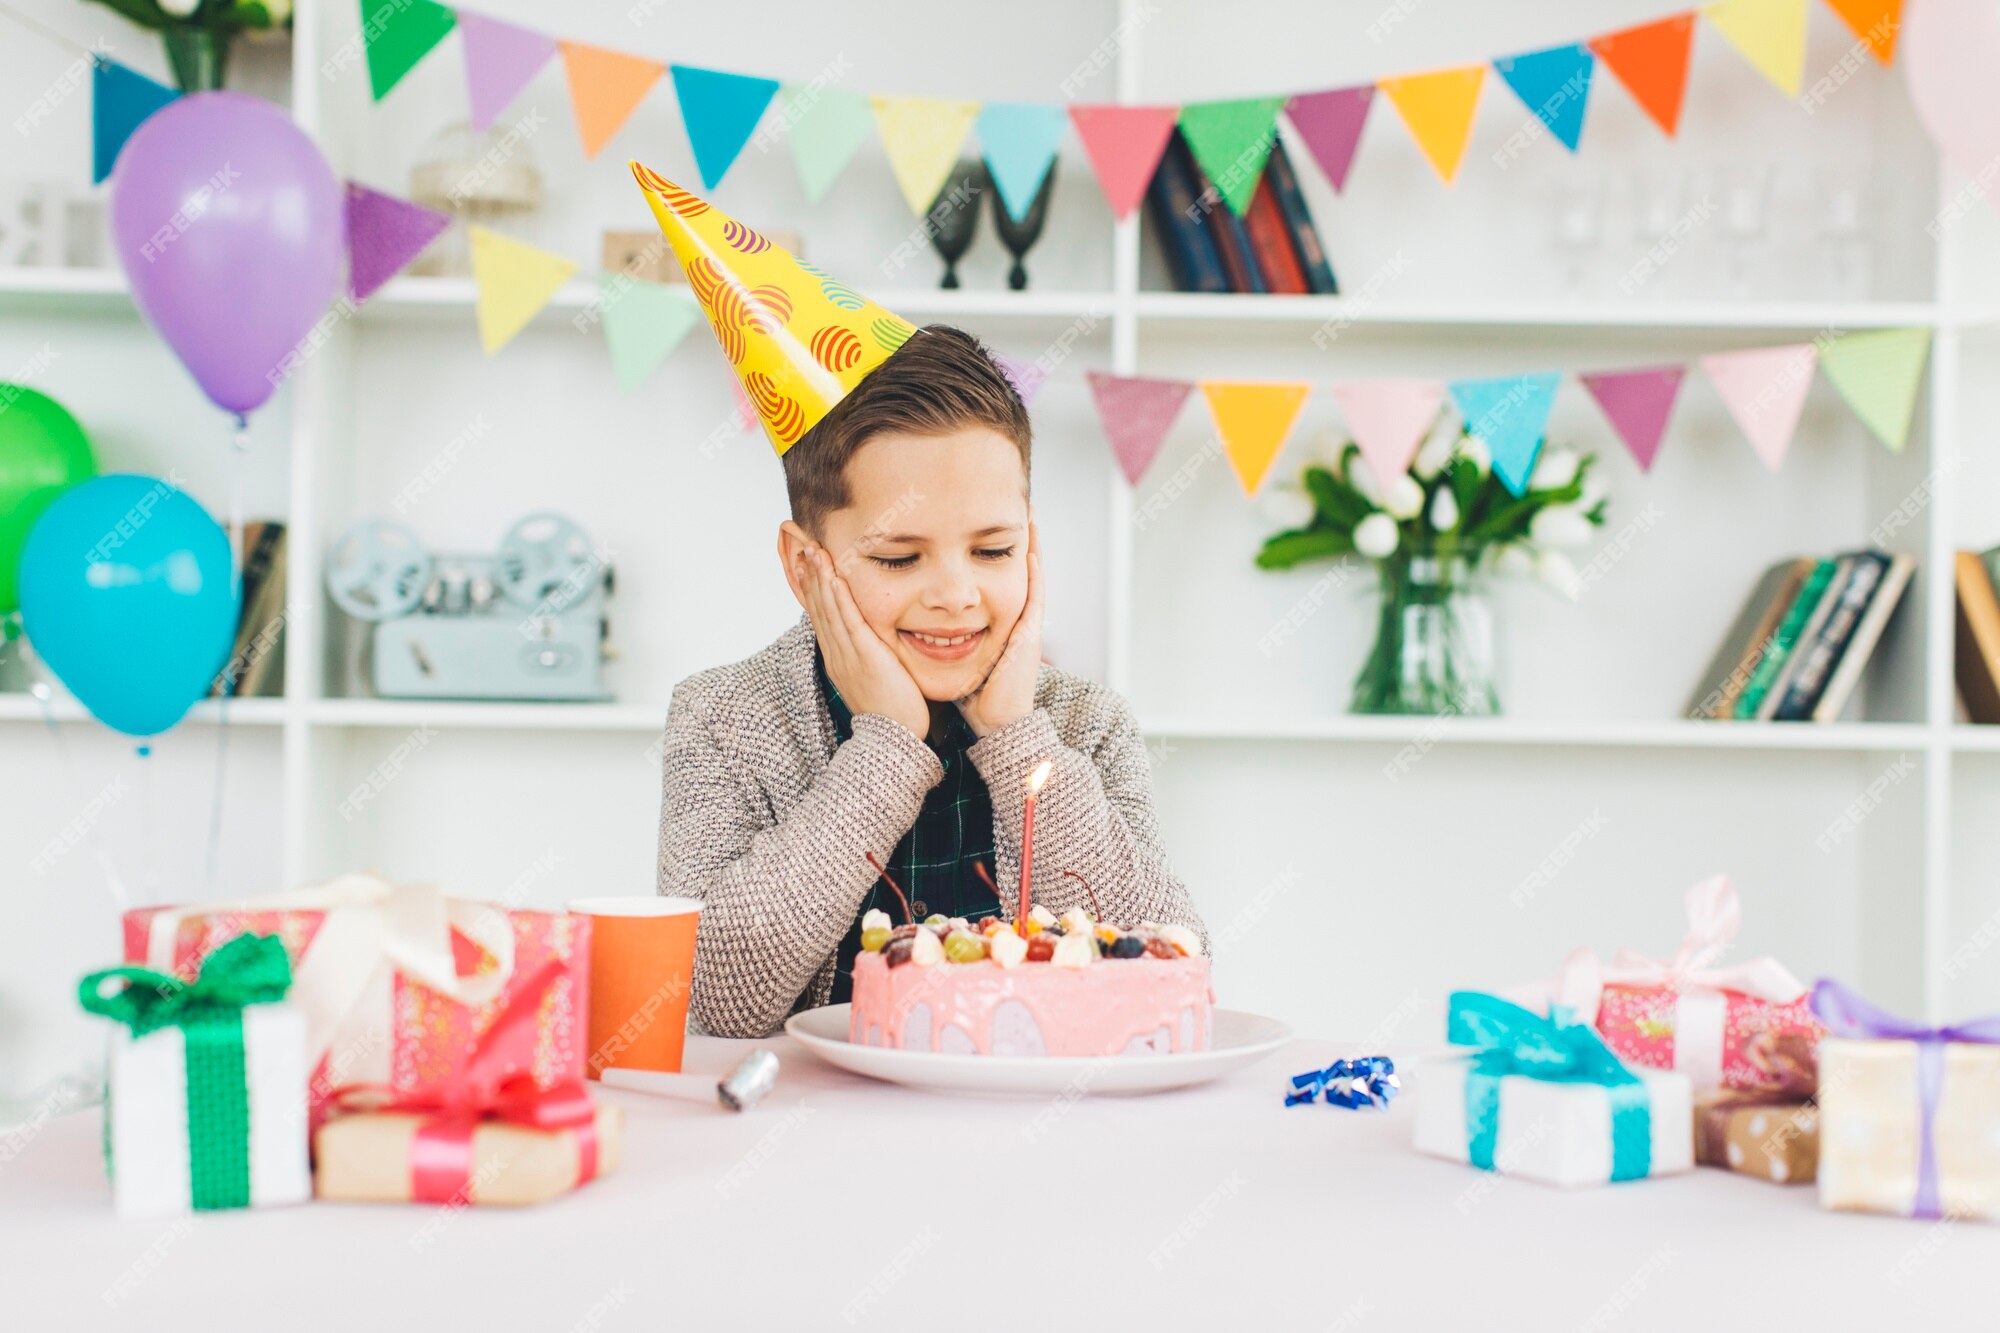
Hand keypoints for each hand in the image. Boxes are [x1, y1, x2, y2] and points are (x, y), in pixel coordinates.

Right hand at [795, 543, 930, 740]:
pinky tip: (834, 576)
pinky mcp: (864, 656)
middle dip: (809, 575)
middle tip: (801, 545)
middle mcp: (836, 654)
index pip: (820, 616)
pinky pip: (848, 621)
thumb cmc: (894, 712)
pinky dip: (838, 597)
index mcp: (838, 659)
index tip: (804, 563)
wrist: (895, 740)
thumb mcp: (875, 678)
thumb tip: (874, 644)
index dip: (811, 588)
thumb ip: (871, 657)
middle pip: (817, 608)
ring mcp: (847, 655)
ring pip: (828, 610)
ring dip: (820, 578)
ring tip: (812, 550)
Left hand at [957, 521, 1042, 737]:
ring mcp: (1026, 628)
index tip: (987, 531)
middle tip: (1016, 514)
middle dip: (1015, 545)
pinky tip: (1032, 549)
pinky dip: (1035, 572)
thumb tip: (920, 632)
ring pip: (1031, 579)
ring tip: (1030, 519)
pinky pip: (1035, 596)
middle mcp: (1016, 623)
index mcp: (999, 628)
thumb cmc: (974, 698)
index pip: (997, 585)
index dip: (994, 558)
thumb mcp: (957, 660)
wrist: (996, 724)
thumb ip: (945, 643)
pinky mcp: (1029, 635)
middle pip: (1016, 575)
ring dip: (1031, 549)